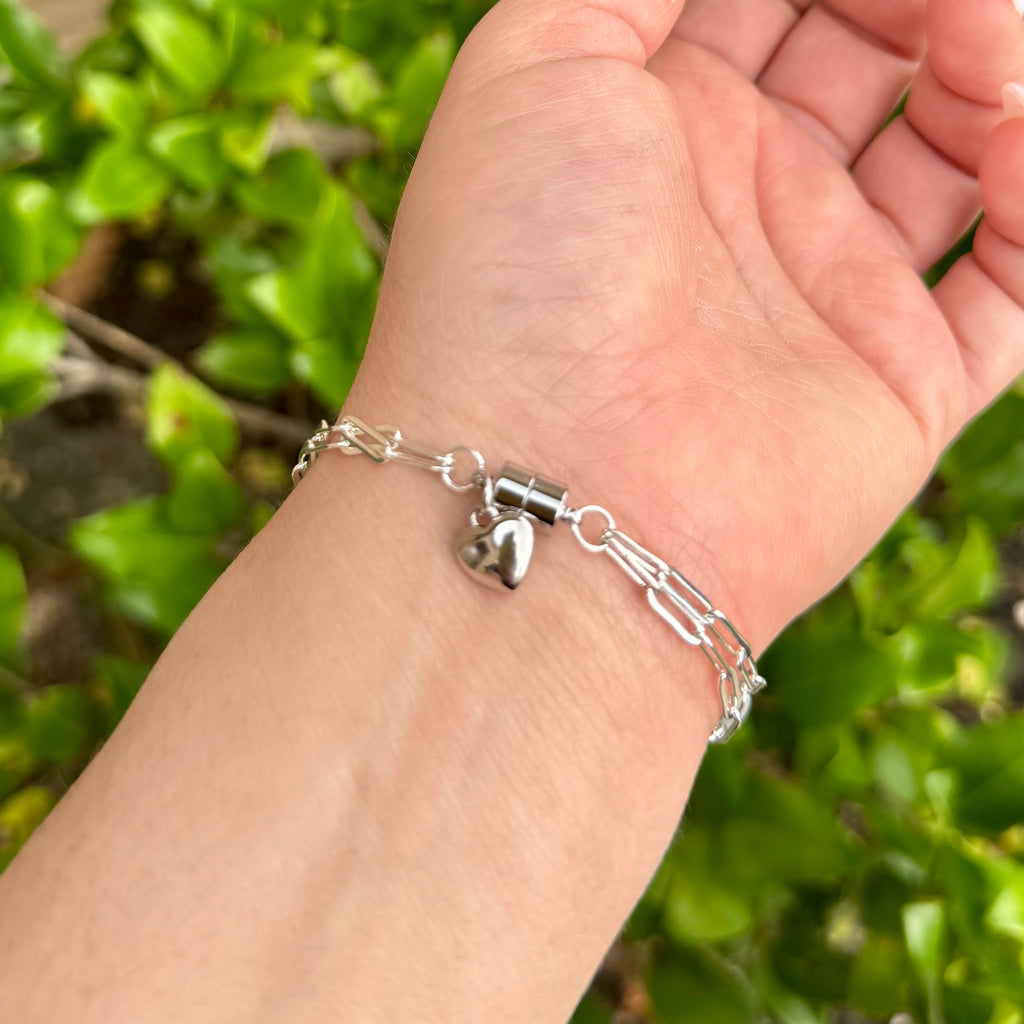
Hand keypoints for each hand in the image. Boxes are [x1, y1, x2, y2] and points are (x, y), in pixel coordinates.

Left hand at [351, 0, 1023, 649]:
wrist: (553, 486)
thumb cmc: (520, 272)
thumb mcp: (539, 61)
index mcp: (655, 121)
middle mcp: (741, 203)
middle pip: (872, 46)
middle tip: (945, 3)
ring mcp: (822, 293)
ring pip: (954, 147)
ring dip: (992, 75)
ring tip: (982, 59)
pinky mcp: (899, 384)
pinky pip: (1011, 281)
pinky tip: (1014, 149)